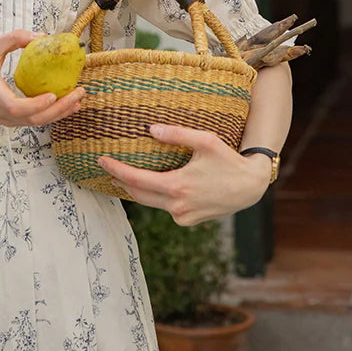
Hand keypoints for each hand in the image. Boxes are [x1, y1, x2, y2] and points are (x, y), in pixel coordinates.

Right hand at [0, 30, 83, 127]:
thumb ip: (13, 39)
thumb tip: (41, 36)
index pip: (15, 107)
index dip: (35, 105)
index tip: (53, 95)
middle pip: (31, 119)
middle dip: (58, 109)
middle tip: (78, 94)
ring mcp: (4, 119)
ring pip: (34, 123)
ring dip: (58, 114)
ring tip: (77, 100)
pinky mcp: (10, 121)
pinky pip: (33, 121)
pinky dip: (51, 115)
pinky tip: (66, 106)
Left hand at [97, 124, 269, 224]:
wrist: (250, 187)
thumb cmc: (228, 160)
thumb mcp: (205, 141)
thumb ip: (177, 134)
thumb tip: (150, 129)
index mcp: (177, 186)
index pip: (136, 180)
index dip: (116, 170)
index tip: (101, 160)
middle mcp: (176, 205)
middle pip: (138, 194)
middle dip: (120, 181)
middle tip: (106, 167)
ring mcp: (182, 216)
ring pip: (151, 203)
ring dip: (137, 190)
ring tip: (123, 177)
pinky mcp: (188, 221)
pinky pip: (165, 207)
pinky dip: (157, 197)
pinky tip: (155, 186)